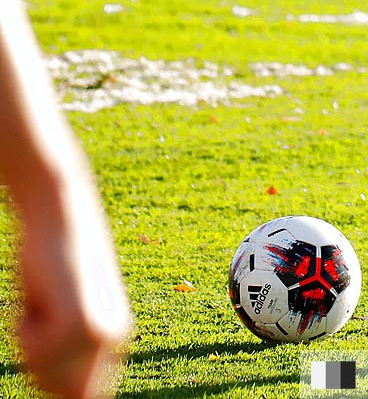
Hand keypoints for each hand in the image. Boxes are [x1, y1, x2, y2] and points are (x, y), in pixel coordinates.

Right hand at [15, 178, 133, 398]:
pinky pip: (34, 352)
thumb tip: (66, 392)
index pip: (86, 392)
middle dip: (36, 366)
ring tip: (40, 303)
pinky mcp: (80, 324)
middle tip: (35, 319)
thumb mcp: (60, 307)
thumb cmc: (51, 259)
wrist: (60, 216)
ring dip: (27, 346)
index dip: (54, 383)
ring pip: (45, 375)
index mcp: (114, 335)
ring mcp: (99, 333)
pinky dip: (23, 329)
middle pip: (63, 391)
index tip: (37, 361)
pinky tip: (37, 296)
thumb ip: (63, 346)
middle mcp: (114, 338)